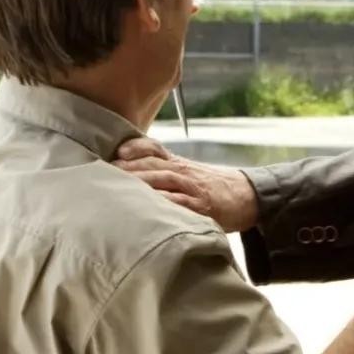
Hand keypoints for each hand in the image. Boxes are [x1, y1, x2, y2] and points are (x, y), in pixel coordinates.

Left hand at [112, 138, 258, 231]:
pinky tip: (150, 206)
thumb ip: (164, 172)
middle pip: (153, 163)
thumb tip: (130, 175)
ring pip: (164, 179)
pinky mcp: (201, 206)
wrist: (246, 196)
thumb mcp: (188, 173)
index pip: (155, 148)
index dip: (136, 147)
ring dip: (142, 180)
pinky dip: (165, 202)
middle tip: (108, 171)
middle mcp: (183, 171)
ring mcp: (192, 188)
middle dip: (130, 166)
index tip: (119, 152)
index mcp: (178, 163)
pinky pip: (180, 202)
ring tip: (122, 185)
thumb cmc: (211, 186)